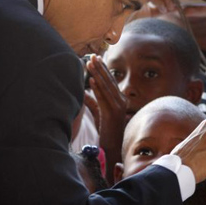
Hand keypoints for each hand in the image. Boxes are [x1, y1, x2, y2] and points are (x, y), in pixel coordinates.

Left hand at [86, 55, 126, 182]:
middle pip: (110, 81)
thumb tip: (82, 92)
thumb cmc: (106, 131)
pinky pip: (103, 98)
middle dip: (100, 68)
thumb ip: (92, 101)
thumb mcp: (99, 113)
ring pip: (106, 87)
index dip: (103, 69)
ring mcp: (119, 107)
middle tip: (92, 56)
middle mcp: (122, 101)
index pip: (111, 81)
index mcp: (120, 99)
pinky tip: (91, 80)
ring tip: (90, 64)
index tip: (96, 59)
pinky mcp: (113, 113)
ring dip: (98, 74)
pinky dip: (97, 88)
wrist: (113, 148)